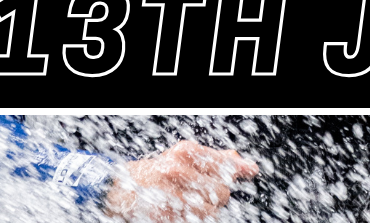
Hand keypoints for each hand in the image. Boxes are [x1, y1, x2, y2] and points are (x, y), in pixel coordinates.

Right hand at [105, 141, 258, 222]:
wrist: (119, 191)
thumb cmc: (156, 173)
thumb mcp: (182, 158)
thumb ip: (214, 159)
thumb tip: (245, 164)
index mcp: (184, 152)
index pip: (224, 164)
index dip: (237, 170)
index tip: (250, 170)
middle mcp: (178, 171)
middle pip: (222, 191)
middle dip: (217, 195)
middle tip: (198, 191)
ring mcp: (172, 196)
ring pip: (211, 210)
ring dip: (206, 211)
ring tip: (187, 203)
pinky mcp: (168, 216)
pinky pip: (196, 220)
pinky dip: (195, 218)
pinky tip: (181, 212)